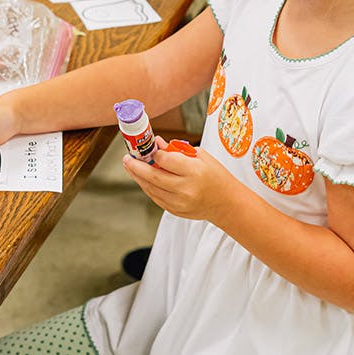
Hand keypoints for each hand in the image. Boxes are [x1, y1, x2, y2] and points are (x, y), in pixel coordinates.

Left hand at [122, 137, 237, 222]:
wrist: (227, 204)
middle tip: (127, 158)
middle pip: (153, 176)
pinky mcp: (175, 210)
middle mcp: (185, 188)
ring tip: (131, 166)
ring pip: (151, 188)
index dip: (155, 153)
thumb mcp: (202, 157)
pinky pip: (155, 197)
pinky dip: (147, 187)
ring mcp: (179, 202)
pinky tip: (143, 179)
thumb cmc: (216, 177)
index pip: (165, 160)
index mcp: (194, 171)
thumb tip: (158, 144)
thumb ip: (178, 151)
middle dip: (136, 166)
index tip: (152, 148)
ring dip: (138, 177)